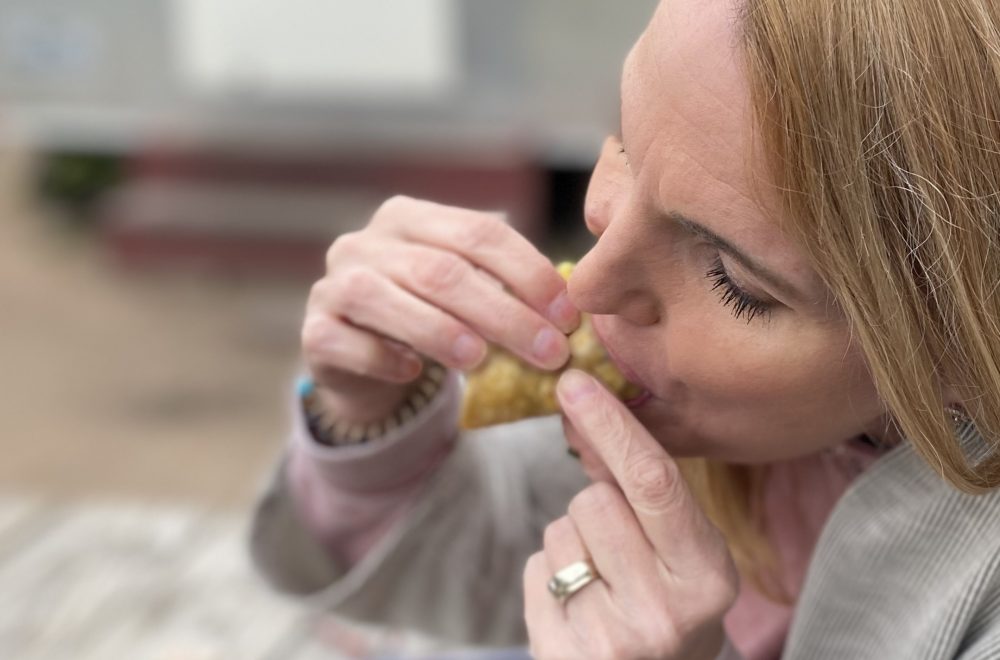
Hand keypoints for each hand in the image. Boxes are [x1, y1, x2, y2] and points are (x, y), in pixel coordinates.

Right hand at [301, 196, 580, 421]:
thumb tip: (571, 303)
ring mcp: (333, 284)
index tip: (568, 314)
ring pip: (386, 299)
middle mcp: (366, 242)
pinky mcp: (314, 330)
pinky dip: (383, 358)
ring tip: (483, 361)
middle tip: (549, 351)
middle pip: (441, 271)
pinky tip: (415, 373)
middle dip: (503, 313)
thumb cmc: (425, 316)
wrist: (358, 360)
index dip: (529, 272)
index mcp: (410, 218)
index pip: (479, 233)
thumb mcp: (463, 290)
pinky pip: (347, 342)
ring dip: (440, 331)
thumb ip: (503, 284)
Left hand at [524, 369, 737, 659]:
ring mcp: (610, 639)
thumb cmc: (673, 604)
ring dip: (571, 543)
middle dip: (596, 505)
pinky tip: (579, 605)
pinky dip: (548, 577)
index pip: (653, 482)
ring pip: (558, 532)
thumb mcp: (688, 553)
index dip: (611, 425)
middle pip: (593, 501)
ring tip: (602, 581)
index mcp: (707, 576)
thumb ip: (647, 493)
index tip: (574, 383)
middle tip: (618, 545)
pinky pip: (534, 570)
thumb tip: (586, 408)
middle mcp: (663, 611)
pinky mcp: (560, 655)